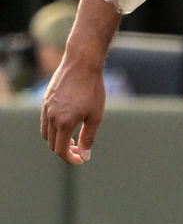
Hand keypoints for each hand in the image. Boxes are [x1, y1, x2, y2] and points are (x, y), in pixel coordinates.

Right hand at [39, 0, 120, 164]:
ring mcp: (46, 109)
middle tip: (79, 149)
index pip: (61, 151)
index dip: (71, 159)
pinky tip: (66, 123)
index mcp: (64, 123)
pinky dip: (53, 128)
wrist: (82, 63)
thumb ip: (88, 137)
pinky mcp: (45, 100)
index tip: (80, 160)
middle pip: (52, 144)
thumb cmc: (93, 89)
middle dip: (65, 151)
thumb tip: (84, 156)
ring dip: (57, 140)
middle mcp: (51, 118)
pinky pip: (45, 121)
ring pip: (46, 134)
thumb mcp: (95, 115)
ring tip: (73, 138)